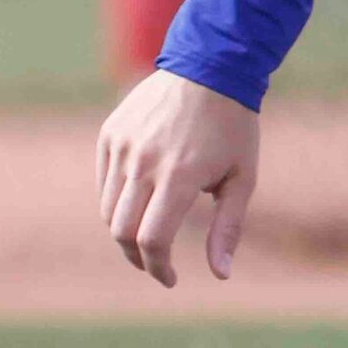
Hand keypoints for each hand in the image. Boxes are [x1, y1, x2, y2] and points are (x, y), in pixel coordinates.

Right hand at [96, 71, 260, 287]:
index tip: (170, 280)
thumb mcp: (242, 179)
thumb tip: (220, 275)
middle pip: (121, 231)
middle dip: (137, 258)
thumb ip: (228, 228)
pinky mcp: (110, 133)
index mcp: (179, 176)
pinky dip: (116, 202)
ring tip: (148, 236)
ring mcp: (122, 146)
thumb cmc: (233, 128)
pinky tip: (139, 204)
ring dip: (125, 232)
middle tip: (156, 265)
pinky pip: (105, 182)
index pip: (152, 240)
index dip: (158, 268)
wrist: (210, 68)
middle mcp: (144, 162)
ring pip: (108, 209)